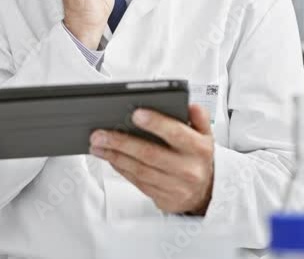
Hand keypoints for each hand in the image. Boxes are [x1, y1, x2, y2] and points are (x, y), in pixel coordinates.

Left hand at [90, 104, 214, 214]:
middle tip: (100, 133)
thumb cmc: (198, 157)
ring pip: (139, 170)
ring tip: (98, 144)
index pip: (176, 133)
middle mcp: (187, 168)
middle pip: (150, 154)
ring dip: (115, 156)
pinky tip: (109, 157)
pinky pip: (137, 181)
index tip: (136, 114)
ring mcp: (174, 185)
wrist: (205, 192)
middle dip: (122, 142)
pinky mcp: (162, 197)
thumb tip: (190, 105)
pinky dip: (120, 168)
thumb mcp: (205, 134)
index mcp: (198, 148)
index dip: (156, 123)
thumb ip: (199, 117)